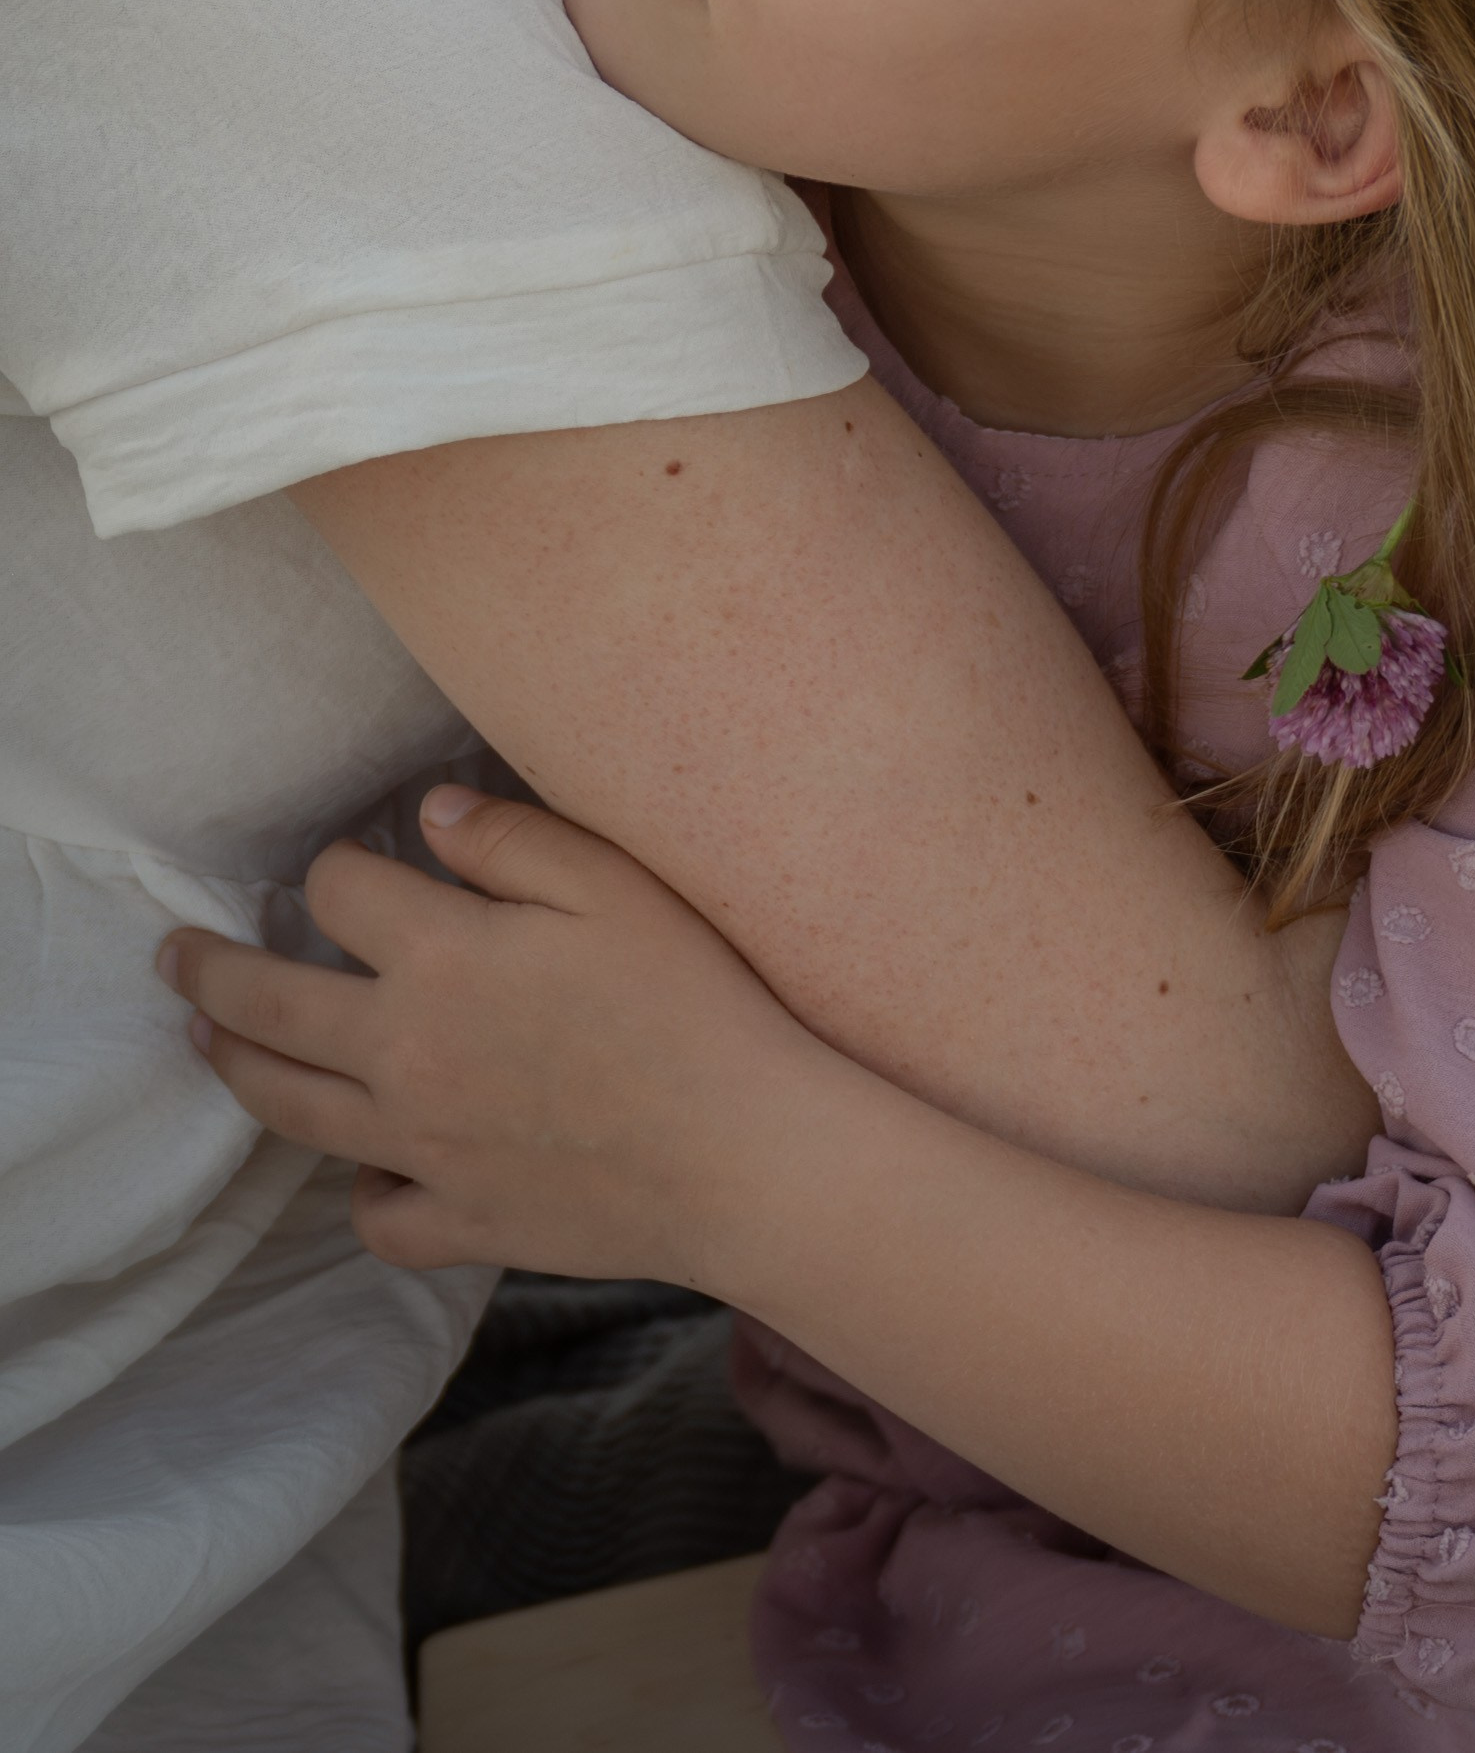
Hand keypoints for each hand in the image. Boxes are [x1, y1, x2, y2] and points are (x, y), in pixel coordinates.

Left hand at [158, 788, 811, 1279]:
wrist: (743, 1154)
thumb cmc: (694, 1002)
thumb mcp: (615, 884)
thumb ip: (512, 839)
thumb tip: (428, 813)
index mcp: (441, 957)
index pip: (341, 889)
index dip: (341, 863)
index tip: (355, 860)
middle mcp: (405, 1054)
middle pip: (270, 1006)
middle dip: (208, 973)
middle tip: (171, 956)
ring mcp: (423, 1149)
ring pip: (293, 1111)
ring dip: (239, 1069)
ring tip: (212, 1045)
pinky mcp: (462, 1221)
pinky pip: (379, 1215)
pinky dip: (363, 1192)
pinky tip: (370, 1170)